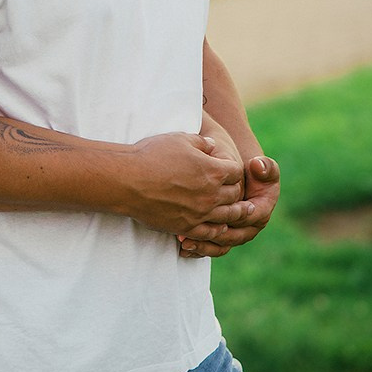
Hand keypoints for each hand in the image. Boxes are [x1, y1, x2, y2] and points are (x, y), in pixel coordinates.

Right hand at [122, 132, 254, 234]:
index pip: (236, 172)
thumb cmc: (152, 155)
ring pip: (228, 216)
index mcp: (212, 170)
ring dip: (236, 213)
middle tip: (238, 192)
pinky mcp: (186, 227)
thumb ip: (201, 142)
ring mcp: (200, 213)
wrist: (128, 180)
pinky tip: (220, 228)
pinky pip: (210, 232)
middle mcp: (211, 194)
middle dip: (237, 191)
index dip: (234, 170)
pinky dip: (218, 230)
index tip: (229, 170)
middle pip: (234, 195)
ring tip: (243, 212)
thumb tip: (212, 146)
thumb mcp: (180, 139)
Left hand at [177, 156, 280, 258]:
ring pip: (220, 246)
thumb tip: (257, 164)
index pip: (247, 218)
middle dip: (213, 236)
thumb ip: (264, 166)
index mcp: (261, 212)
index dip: (231, 216)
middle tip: (196, 232)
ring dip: (203, 246)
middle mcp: (249, 227)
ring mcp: (235, 234)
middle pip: (232, 237)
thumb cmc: (247, 167)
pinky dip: (197, 249)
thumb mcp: (259, 165)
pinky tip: (181, 247)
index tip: (214, 211)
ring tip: (184, 242)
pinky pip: (211, 248)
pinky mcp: (221, 237)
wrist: (237, 173)